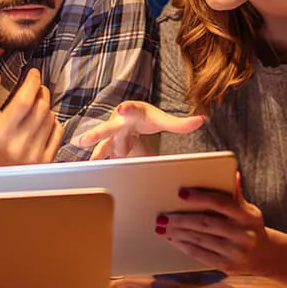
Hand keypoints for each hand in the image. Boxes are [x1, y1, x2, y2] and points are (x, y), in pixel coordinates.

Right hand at [0, 68, 62, 165]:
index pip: (24, 101)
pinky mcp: (45, 161)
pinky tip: (40, 124)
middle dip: (41, 92)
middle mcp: (16, 147)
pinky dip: (53, 123)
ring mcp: (32, 156)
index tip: (34, 74)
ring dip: (45, 108)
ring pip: (51, 117)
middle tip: (36, 89)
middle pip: (41, 107)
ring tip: (34, 109)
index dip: (32, 82)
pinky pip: (59, 131)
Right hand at [72, 100, 204, 159]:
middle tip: (83, 139)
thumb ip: (180, 123)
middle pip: (106, 129)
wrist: (130, 119)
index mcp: (132, 112)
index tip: (122, 109)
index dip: (126, 109)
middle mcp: (117, 124)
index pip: (129, 109)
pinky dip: (97, 168)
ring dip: (93, 158)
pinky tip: (91, 178)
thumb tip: (202, 120)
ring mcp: (111, 138)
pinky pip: (103, 160)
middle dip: (96, 134)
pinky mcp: (109, 150)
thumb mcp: (162, 120)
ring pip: (101, 148)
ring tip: (86, 168)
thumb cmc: (145, 117)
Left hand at [158, 173, 270, 273]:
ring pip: (199, 240)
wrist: (265, 256)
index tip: (181, 193)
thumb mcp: (249, 210)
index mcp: (247, 216)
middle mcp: (242, 234)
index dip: (200, 197)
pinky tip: (173, 239)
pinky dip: (184, 246)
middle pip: (205, 223)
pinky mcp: (226, 266)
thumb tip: (232, 174)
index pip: (221, 203)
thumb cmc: (251, 227)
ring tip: (162, 226)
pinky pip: (200, 254)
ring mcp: (234, 252)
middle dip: (181, 219)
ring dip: (178, 233)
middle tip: (162, 215)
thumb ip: (236, 195)